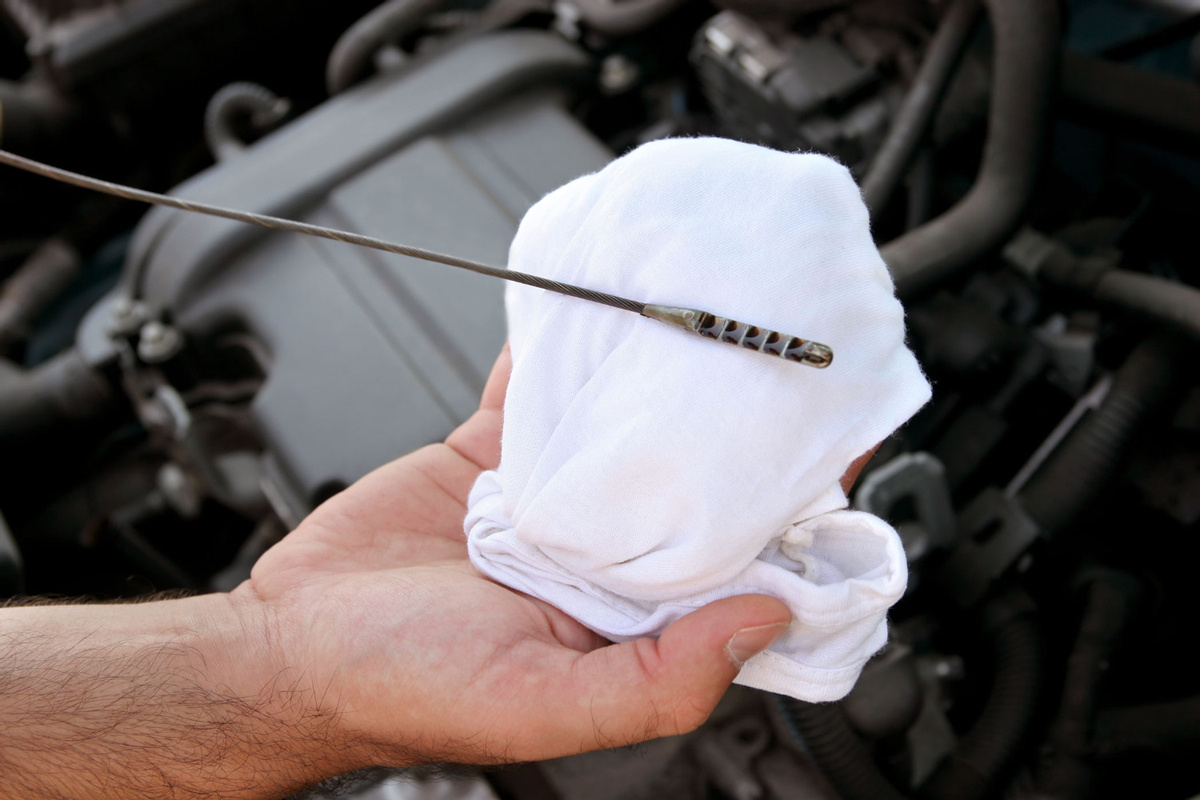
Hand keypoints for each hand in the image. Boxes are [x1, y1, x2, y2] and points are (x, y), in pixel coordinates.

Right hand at [235, 344, 791, 767]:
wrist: (292, 643)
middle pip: (690, 482)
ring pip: (622, 427)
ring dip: (656, 380)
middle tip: (781, 358)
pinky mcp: (494, 457)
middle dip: (735, 429)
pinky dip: (562, 351)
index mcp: (631, 621)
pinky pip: (539, 393)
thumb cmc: (405, 690)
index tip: (836, 450)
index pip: (737, 562)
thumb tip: (765, 620)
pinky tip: (592, 312)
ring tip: (702, 320)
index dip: (791, 512)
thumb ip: (658, 680)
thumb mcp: (540, 707)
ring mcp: (550, 498)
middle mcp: (601, 557)